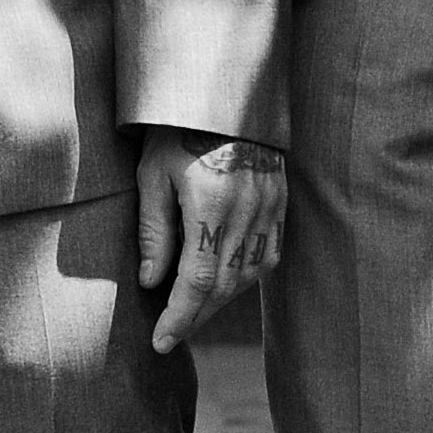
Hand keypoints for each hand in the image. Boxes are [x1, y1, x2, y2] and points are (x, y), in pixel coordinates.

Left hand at [134, 127, 285, 353]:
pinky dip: (245, 278)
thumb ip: (155, 229)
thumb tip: (152, 282)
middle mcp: (248, 210)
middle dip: (195, 316)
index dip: (179, 317)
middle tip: (170, 334)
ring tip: (191, 312)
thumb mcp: (154, 172)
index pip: (197, 280)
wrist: (228, 91)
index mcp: (212, 202)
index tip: (161, 342)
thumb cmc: (181, 127)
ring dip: (219, 300)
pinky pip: (267, 256)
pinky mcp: (280, 203)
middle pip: (224, 285)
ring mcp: (270, 208)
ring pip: (248, 276)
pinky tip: (225, 283)